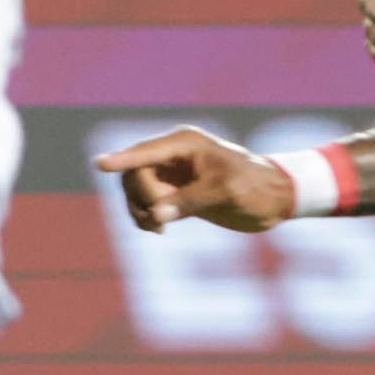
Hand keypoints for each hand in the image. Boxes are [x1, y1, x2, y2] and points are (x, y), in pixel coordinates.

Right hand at [95, 127, 294, 234]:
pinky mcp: (175, 194)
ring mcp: (172, 175)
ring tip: (158, 229)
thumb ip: (189, 201)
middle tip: (161, 219)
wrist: (275, 199)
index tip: (100, 164)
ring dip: (138, 211)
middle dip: (139, 198)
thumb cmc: (256, 187)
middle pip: (133, 175)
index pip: (145, 152)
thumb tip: (157, 215)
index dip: (121, 160)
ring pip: (135, 191)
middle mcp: (173, 156)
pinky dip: (146, 218)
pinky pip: (146, 204)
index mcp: (185, 144)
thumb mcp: (225, 192)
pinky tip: (159, 230)